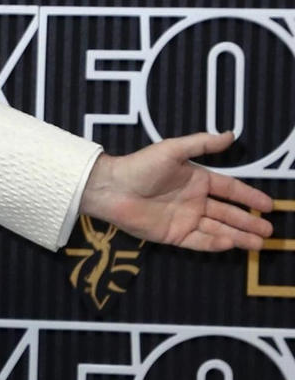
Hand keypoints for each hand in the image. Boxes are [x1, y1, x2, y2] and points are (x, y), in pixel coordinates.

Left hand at [81, 133, 273, 252]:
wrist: (111, 188)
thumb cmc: (140, 166)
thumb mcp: (173, 150)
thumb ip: (202, 144)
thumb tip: (230, 135)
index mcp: (198, 179)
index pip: (230, 189)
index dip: (250, 197)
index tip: (269, 205)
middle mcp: (195, 201)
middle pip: (228, 213)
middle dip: (249, 222)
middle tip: (269, 231)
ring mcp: (185, 219)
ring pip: (218, 229)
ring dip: (238, 236)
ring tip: (258, 243)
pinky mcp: (173, 235)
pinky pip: (198, 241)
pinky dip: (215, 243)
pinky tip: (231, 244)